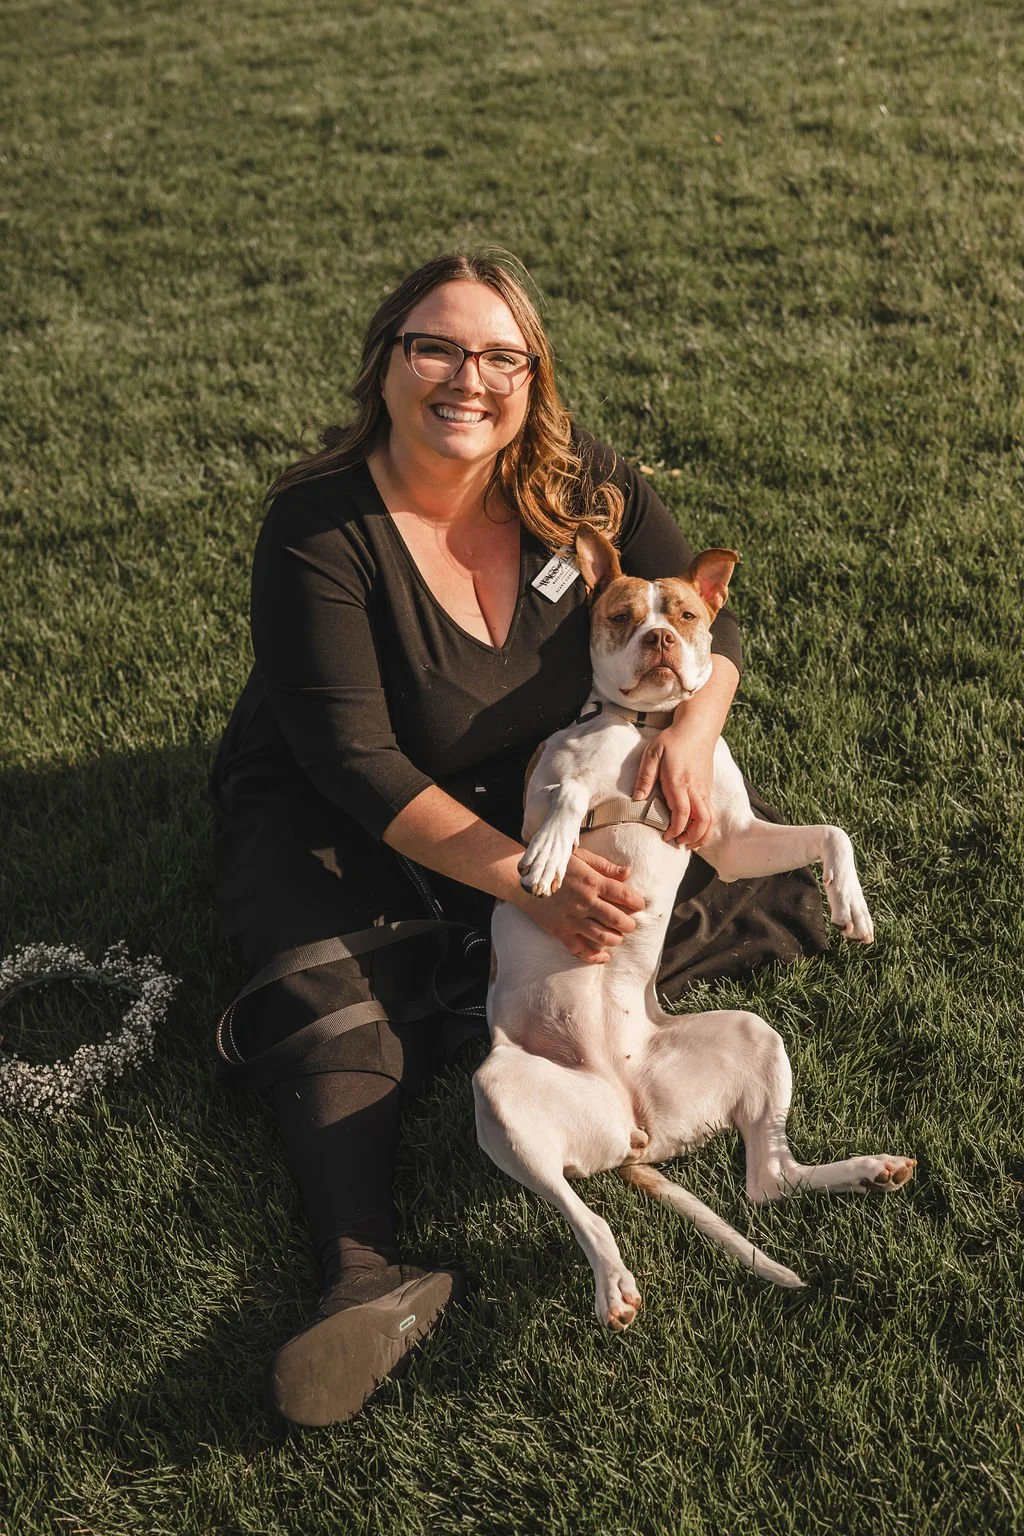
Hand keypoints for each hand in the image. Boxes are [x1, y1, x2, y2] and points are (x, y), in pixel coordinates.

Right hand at [515, 846, 644, 963]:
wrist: (523, 882)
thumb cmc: (554, 867)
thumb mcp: (580, 858)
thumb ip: (605, 866)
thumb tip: (628, 873)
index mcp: (592, 882)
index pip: (624, 895)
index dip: (637, 901)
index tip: (639, 904)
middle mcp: (584, 902)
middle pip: (617, 920)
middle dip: (629, 925)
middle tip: (630, 924)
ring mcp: (572, 919)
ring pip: (603, 937)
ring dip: (616, 940)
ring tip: (618, 936)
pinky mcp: (561, 932)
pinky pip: (580, 949)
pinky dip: (594, 957)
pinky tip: (604, 956)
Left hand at [632, 726, 714, 847]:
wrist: (697, 728)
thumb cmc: (673, 740)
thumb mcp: (652, 753)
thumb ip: (645, 777)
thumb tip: (636, 798)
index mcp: (679, 782)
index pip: (682, 813)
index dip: (675, 830)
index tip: (665, 836)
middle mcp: (695, 788)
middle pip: (703, 821)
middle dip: (692, 837)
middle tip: (678, 842)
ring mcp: (705, 789)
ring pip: (711, 819)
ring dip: (702, 834)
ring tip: (688, 841)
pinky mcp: (708, 788)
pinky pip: (711, 812)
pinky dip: (706, 825)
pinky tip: (694, 828)